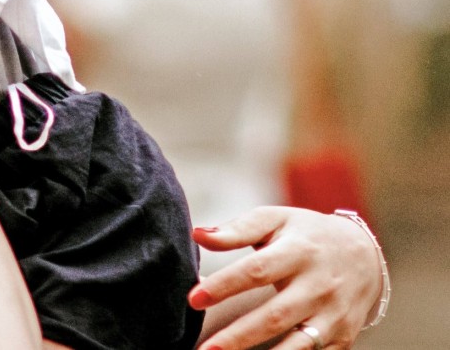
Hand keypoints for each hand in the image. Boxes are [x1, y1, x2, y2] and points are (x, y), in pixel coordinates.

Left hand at [190, 206, 383, 349]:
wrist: (364, 254)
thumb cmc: (305, 234)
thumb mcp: (275, 220)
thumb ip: (237, 229)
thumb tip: (197, 235)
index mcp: (298, 252)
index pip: (257, 271)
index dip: (225, 286)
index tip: (193, 299)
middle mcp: (318, 286)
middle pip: (275, 316)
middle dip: (238, 336)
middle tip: (205, 349)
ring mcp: (333, 316)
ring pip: (297, 344)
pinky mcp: (343, 338)